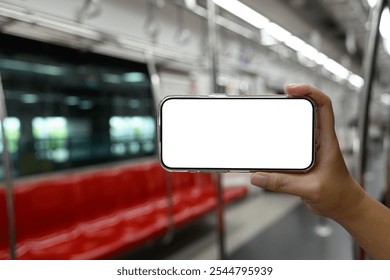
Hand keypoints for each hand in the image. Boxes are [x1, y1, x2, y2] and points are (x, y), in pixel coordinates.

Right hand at [250, 84, 364, 221]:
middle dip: (290, 101)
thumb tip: (257, 177)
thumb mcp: (310, 189)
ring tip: (265, 118)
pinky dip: (276, 142)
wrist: (342, 207)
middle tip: (273, 101)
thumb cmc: (337, 195)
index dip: (309, 92)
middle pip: (306, 111)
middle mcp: (317, 140)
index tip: (290, 89)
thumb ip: (283, 183)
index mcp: (326, 140)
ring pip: (295, 127)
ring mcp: (309, 148)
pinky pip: (287, 145)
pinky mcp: (301, 158)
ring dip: (282, 120)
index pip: (323, 106)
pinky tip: (265, 146)